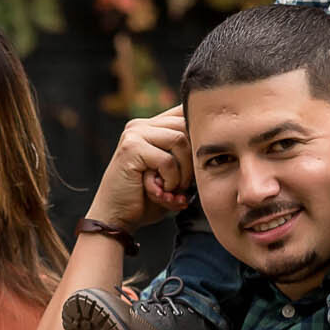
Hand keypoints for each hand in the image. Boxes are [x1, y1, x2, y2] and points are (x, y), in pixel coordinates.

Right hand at [88, 106, 191, 229]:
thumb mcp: (171, 173)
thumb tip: (213, 139)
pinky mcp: (131, 148)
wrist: (116, 217)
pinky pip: (167, 160)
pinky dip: (171, 180)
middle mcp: (140, 125)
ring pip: (179, 139)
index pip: (183, 112)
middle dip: (192, 157)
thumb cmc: (146, 199)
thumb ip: (185, 154)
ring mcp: (134, 134)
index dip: (198, 133)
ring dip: (183, 170)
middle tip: (185, 183)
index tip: (201, 159)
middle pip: (186, 125)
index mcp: (150, 126)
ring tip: (173, 188)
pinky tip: (162, 191)